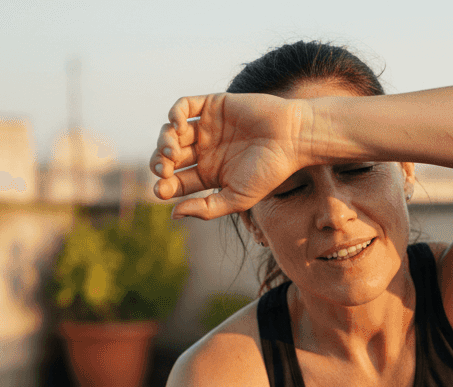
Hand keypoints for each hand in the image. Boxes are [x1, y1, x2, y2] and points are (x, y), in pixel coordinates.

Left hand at [150, 93, 313, 219]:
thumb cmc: (269, 172)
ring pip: (171, 132)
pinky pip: (183, 107)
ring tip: (173, 151)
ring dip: (165, 142)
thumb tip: (174, 214)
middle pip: (169, 157)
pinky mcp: (213, 106)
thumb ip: (206, 209)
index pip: (177, 181)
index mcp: (209, 173)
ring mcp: (207, 127)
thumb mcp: (237, 199)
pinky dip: (174, 115)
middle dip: (160, 164)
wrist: (292, 139)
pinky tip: (178, 126)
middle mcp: (205, 150)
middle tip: (163, 170)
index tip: (161, 191)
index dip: (164, 186)